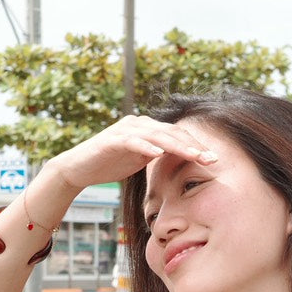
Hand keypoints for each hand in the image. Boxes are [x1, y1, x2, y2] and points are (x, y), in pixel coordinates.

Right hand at [48, 115, 217, 193]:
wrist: (78, 168)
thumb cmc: (108, 164)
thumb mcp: (138, 160)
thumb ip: (156, 155)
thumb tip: (177, 160)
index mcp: (146, 128)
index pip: (176, 135)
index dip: (195, 146)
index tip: (213, 159)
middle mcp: (138, 124)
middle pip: (171, 133)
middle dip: (193, 146)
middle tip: (211, 158)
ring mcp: (124, 129)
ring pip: (157, 135)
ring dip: (177, 146)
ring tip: (194, 156)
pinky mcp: (112, 140)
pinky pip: (133, 141)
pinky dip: (147, 147)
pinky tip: (159, 154)